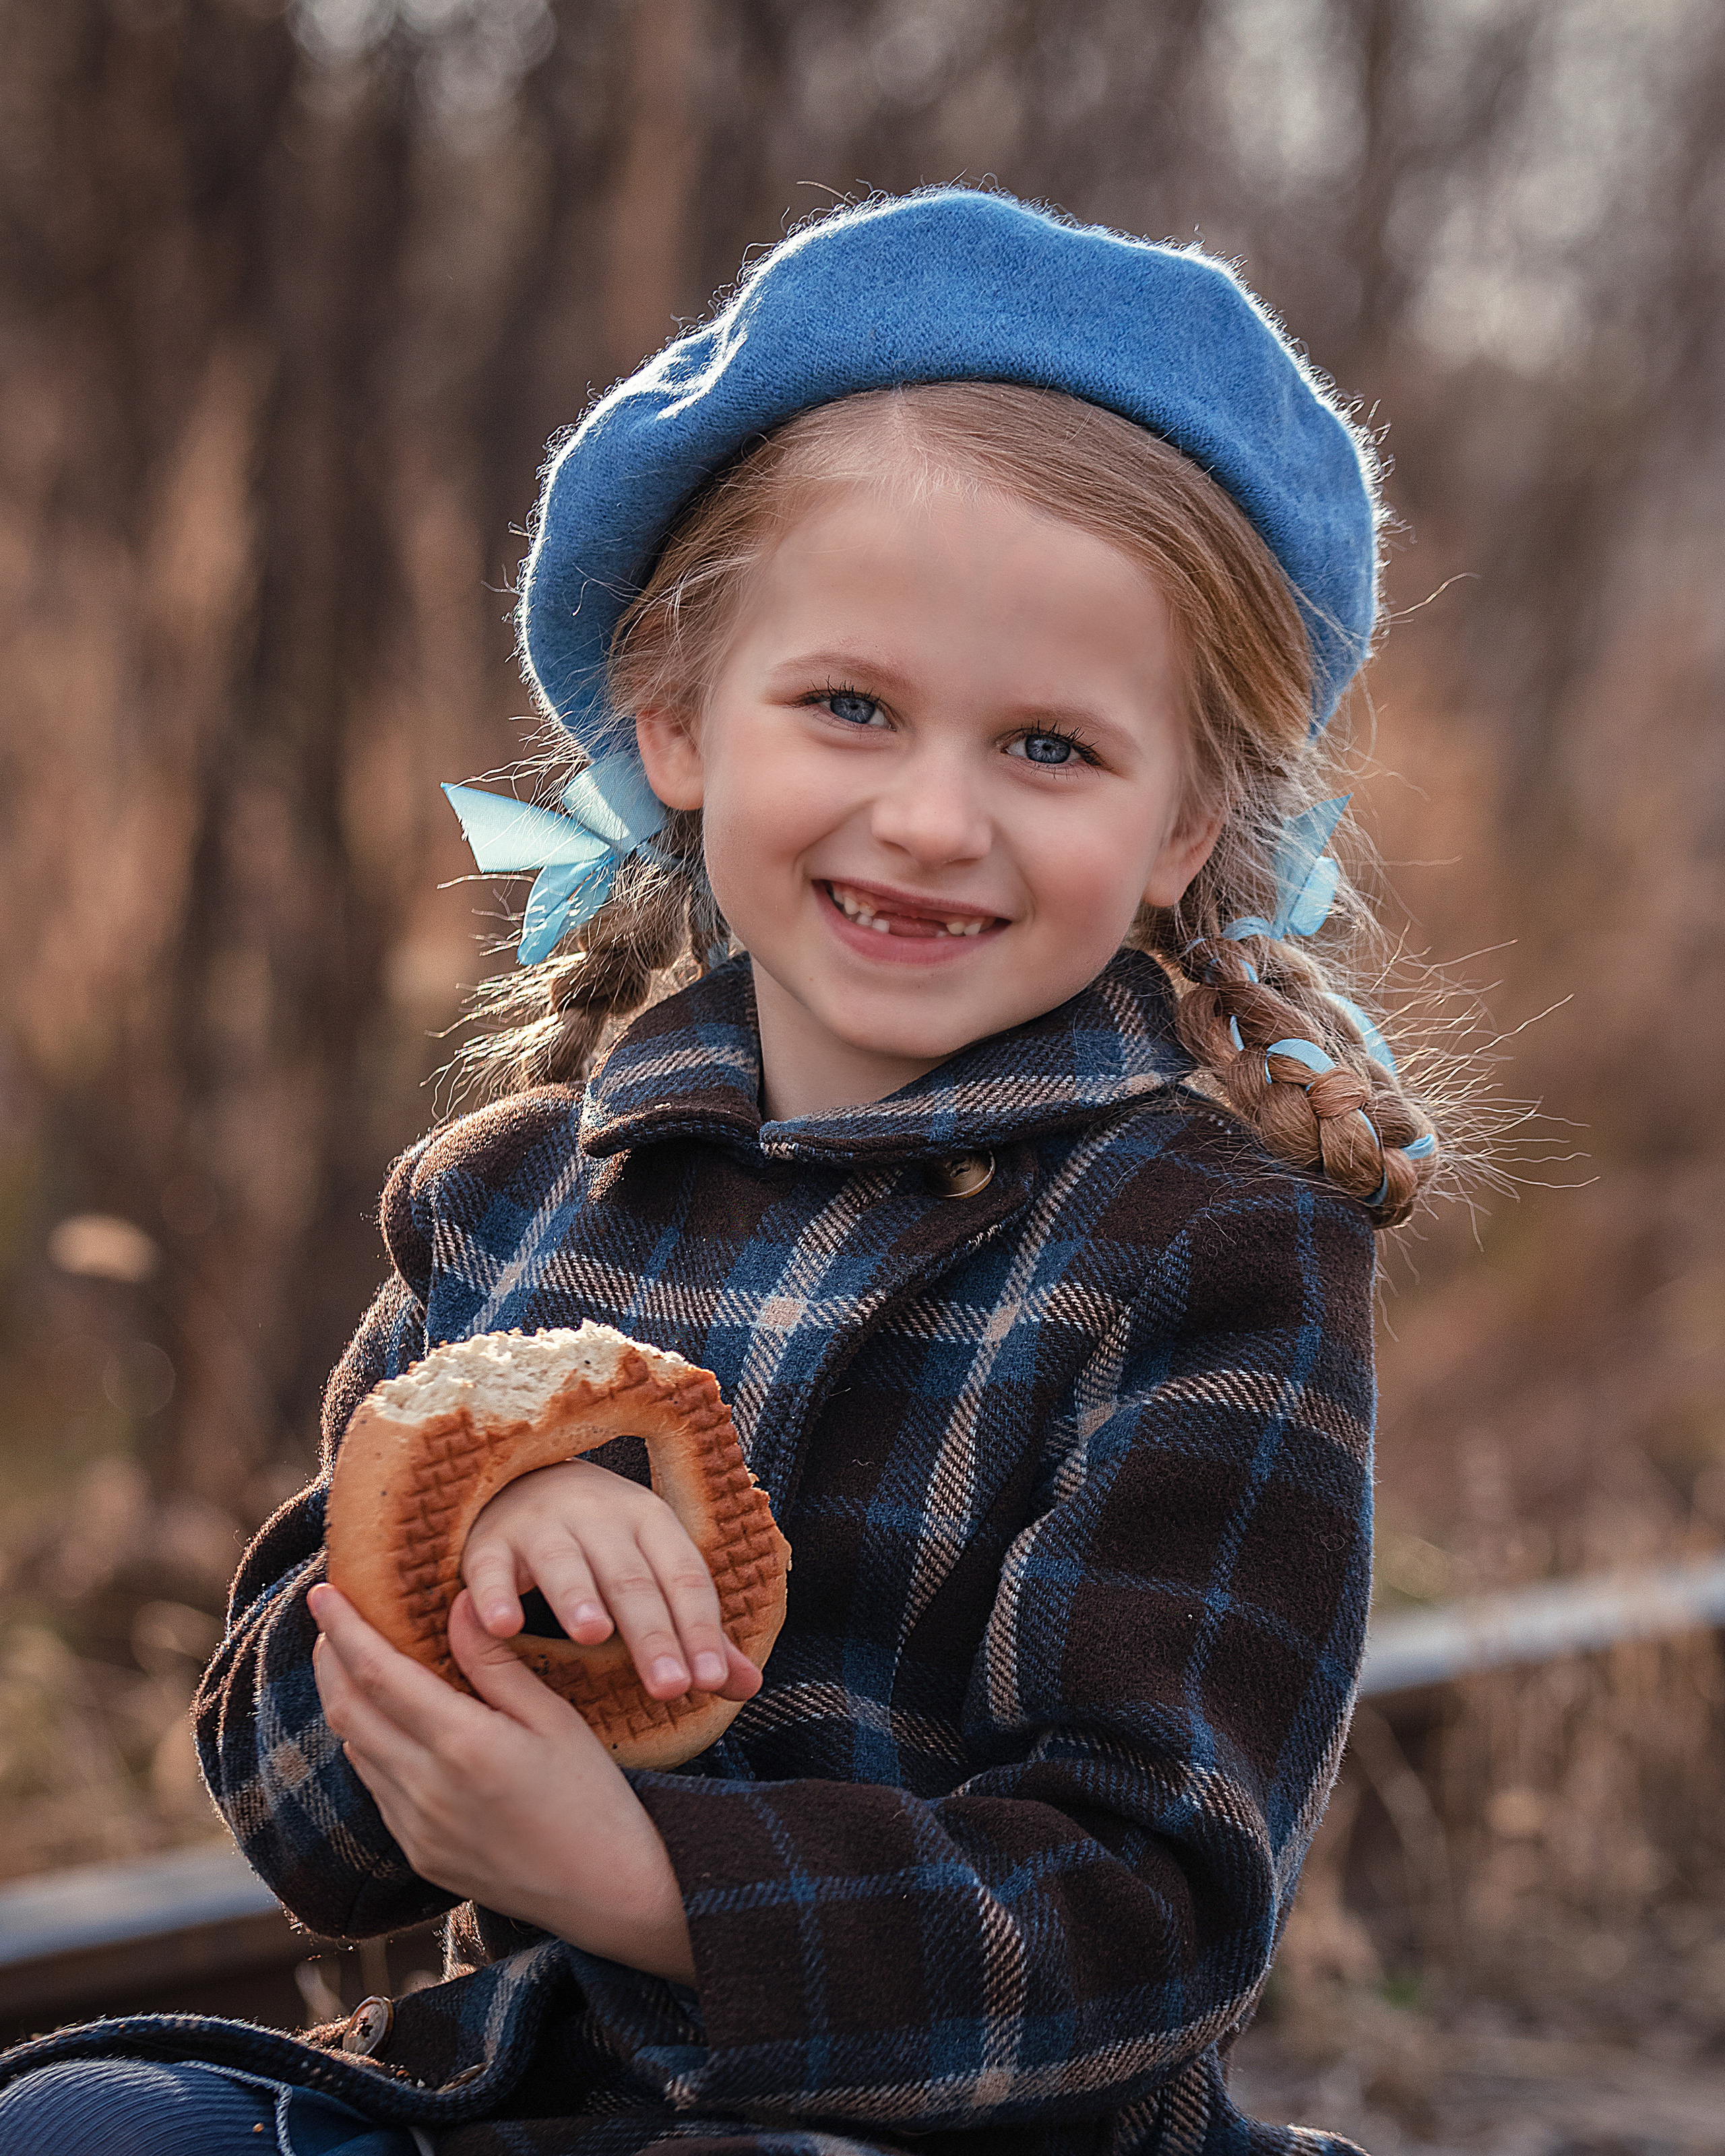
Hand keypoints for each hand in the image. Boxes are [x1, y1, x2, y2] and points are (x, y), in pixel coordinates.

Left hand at [308, 1581, 695, 1982]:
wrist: (608, 1894)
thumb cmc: (594, 1797)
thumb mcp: (556, 1717)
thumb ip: (495, 1662)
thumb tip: (457, 1603)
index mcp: (462, 1745)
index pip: (378, 1673)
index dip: (343, 1629)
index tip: (323, 1593)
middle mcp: (425, 1790)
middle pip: (349, 1711)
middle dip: (331, 1659)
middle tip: (331, 1618)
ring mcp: (416, 1829)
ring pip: (356, 1750)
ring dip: (346, 1701)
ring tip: (353, 1661)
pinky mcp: (420, 1855)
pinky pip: (376, 1788)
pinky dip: (369, 1743)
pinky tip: (388, 1723)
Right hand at [460, 1458, 760, 1705]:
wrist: (523, 1481)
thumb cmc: (603, 1545)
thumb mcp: (653, 1572)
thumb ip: (694, 1630)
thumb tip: (751, 1686)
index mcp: (650, 1522)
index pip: (683, 1577)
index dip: (699, 1628)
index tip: (711, 1681)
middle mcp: (600, 1515)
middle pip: (630, 1578)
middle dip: (652, 1633)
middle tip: (668, 1687)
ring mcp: (541, 1524)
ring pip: (564, 1562)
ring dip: (578, 1597)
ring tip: (593, 1635)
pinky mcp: (489, 1540)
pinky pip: (489, 1568)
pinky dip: (494, 1595)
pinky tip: (501, 1626)